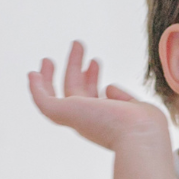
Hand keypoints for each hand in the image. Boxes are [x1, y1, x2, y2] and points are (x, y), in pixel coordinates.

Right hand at [28, 41, 169, 150]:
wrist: (140, 134)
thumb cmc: (145, 126)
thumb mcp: (136, 107)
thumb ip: (122, 98)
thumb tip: (109, 87)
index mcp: (105, 120)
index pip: (93, 98)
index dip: (92, 78)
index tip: (95, 61)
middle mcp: (88, 121)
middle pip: (75, 91)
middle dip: (75, 67)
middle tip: (77, 44)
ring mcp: (75, 118)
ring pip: (56, 96)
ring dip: (52, 75)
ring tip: (51, 55)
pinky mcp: (64, 114)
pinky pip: (43, 102)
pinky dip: (36, 88)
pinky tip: (33, 73)